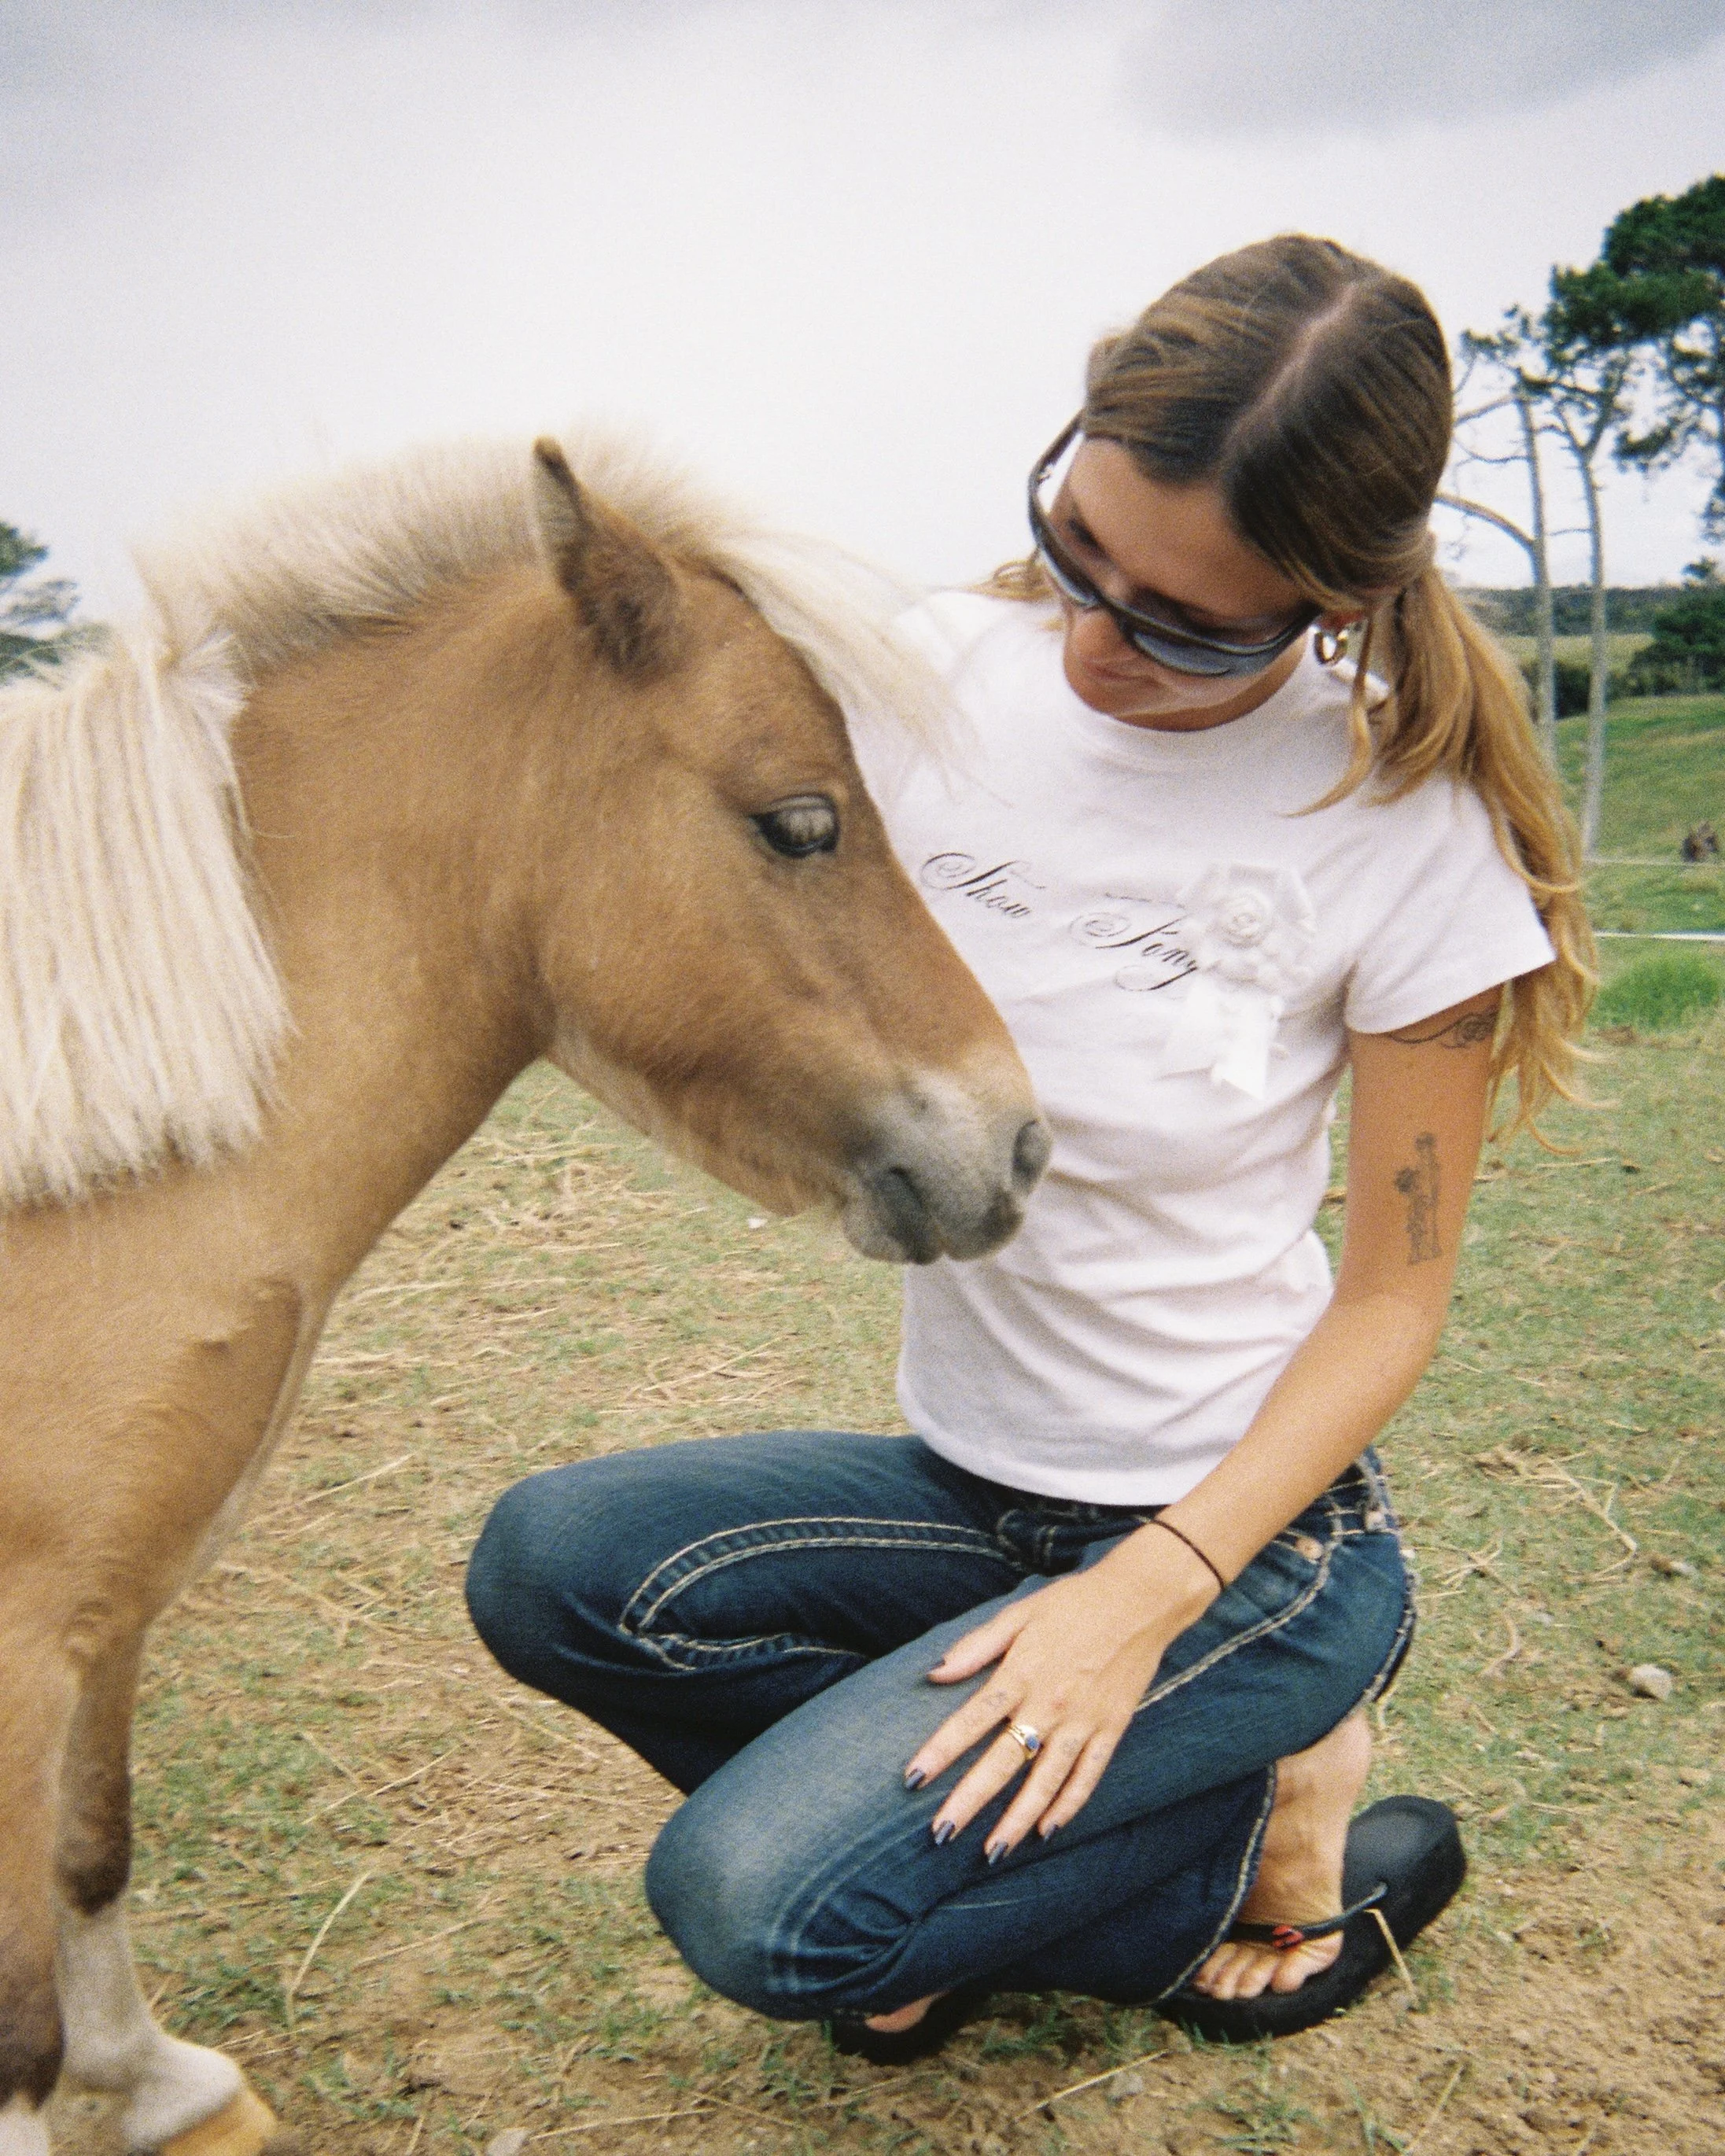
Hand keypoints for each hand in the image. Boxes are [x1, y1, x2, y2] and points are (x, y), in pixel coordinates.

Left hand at [904, 1523, 1218, 1857]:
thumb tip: (934, 1673)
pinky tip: (1047, 1830)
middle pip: (1003, 1762)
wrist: (1141, 1599)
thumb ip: (977, 1646)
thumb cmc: (1073, 1603)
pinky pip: (1087, 1777)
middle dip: (970, 1801)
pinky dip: (1067, 1806)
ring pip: (1045, 1782)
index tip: (912, 1779)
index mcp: (1021, 1673)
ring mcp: (1083, 1722)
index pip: (971, 1720)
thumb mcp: (1019, 1613)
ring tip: (991, 1852)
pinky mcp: (1111, 1730)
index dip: (941, 1751)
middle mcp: (1050, 1704)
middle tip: (941, 1833)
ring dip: (1016, 1820)